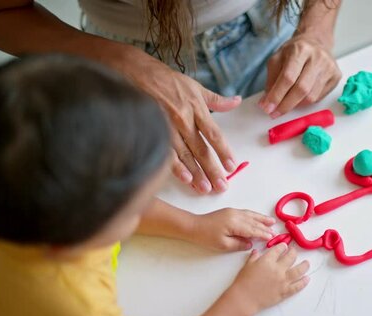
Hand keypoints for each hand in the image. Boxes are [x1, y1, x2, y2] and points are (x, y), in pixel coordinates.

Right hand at [118, 49, 240, 193]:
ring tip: (205, 189)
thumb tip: (237, 100)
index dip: (223, 152)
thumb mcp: (194, 86)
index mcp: (196, 109)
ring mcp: (167, 127)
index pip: (214, 134)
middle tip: (222, 186)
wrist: (134, 71)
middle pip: (201, 149)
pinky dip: (175, 167)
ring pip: (184, 155)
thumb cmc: (166, 80)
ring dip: (196, 174)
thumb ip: (216, 100)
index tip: (231, 166)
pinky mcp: (152, 131)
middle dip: (212, 170)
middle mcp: (183, 120)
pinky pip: (165, 152)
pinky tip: (184, 179)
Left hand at [184, 208, 276, 250]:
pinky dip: (254, 215)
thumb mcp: (223, 245)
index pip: (253, 229)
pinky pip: (246, 213)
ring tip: (271, 221)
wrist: (194, 226)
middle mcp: (236, 215)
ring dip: (262, 219)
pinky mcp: (230, 212)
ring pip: (251, 215)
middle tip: (275, 232)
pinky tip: (258, 217)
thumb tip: (250, 244)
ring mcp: (233, 212)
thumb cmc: (206, 237)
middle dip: (265, 226)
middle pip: (254, 221)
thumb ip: (239, 244)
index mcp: (235, 224)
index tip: (272, 237)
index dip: (263, 234)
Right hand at [231, 243, 309, 312]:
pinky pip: (297, 286)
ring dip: (304, 266)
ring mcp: (283, 281)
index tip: (284, 246)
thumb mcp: (247, 266)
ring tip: (307, 263)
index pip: (279, 249)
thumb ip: (254, 257)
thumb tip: (256, 252)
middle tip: (294, 251)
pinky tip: (307, 279)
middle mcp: (278, 269)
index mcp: (268, 261)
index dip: (283, 246)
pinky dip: (303, 282)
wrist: (244, 299)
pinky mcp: (285, 292)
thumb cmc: (243, 282)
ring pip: (298, 271)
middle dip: (294, 252)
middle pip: (291, 257)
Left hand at [258, 34, 340, 118]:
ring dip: (296, 105)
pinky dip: (306, 101)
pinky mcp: (336, 76)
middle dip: (286, 105)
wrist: (316, 41)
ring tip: (286, 103)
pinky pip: (319, 97)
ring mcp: (329, 67)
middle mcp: (318, 57)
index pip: (288, 77)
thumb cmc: (294, 52)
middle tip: (275, 113)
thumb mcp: (277, 59)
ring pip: (311, 96)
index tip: (267, 108)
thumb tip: (267, 102)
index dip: (277, 95)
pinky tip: (300, 97)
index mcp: (300, 49)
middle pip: (301, 89)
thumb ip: (271, 80)